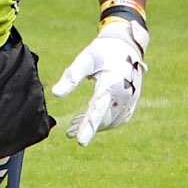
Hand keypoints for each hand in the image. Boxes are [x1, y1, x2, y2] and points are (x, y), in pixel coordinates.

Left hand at [50, 16, 148, 145]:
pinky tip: (88, 121)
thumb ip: (71, 76)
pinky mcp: (132, 103)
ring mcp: (131, 100)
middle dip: (86, 127)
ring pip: (111, 122)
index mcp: (112, 83)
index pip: (98, 109)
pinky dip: (104, 123)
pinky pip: (118, 119)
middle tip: (69, 132)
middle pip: (103, 119)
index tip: (79, 142)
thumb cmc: (103, 51)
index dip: (88, 126)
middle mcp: (125, 94)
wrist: (127, 46)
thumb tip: (55, 94)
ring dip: (94, 126)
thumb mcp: (86, 59)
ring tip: (74, 127)